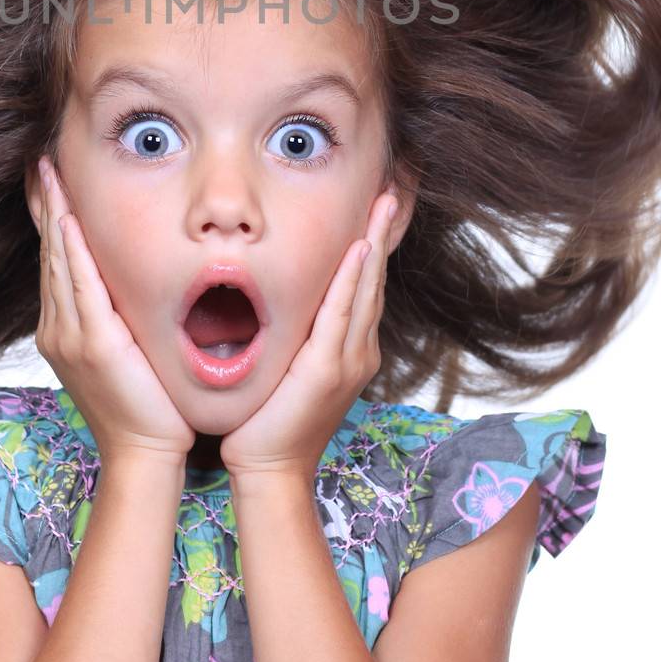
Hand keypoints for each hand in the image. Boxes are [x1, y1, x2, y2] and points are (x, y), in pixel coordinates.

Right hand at [34, 155, 194, 466]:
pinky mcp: (93, 343)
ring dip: (53, 213)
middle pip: (50, 251)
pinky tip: (69, 217)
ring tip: (46, 172)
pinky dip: (72, 247)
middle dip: (44, 203)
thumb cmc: (147, 405)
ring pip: (60, 260)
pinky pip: (79, 284)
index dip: (50, 215)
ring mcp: (70, 335)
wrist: (145, 454)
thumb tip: (127, 277)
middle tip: (38, 159)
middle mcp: (58, 327)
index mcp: (64, 328)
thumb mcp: (125, 350)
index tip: (45, 176)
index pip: (56, 258)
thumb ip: (118, 313)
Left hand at [218, 189, 398, 481]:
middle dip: (382, 234)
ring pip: (364, 289)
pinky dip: (352, 278)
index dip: (372, 246)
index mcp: (349, 350)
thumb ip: (294, 334)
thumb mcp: (288, 367)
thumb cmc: (269, 421)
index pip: (364, 287)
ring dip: (374, 243)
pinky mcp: (328, 368)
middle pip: (373, 280)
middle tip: (391, 192)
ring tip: (384, 205)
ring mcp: (349, 360)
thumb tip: (278, 297)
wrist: (269, 469)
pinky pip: (342, 311)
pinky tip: (359, 249)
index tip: (376, 208)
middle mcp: (358, 351)